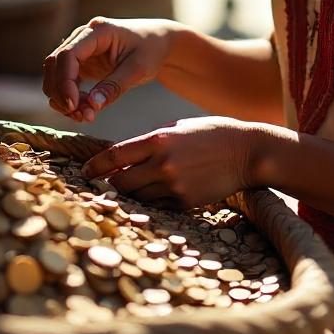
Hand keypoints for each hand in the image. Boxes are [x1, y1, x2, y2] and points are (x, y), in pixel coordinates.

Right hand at [42, 17, 176, 123]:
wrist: (158, 43)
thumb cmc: (151, 50)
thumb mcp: (139, 69)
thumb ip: (115, 87)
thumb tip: (92, 106)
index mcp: (98, 31)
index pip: (68, 54)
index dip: (65, 81)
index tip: (73, 105)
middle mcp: (83, 36)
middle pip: (55, 64)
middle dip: (61, 93)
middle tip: (81, 116)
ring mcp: (80, 49)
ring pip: (55, 74)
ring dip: (62, 98)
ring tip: (85, 116)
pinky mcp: (81, 63)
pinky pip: (64, 81)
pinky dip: (68, 97)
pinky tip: (84, 111)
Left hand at [82, 116, 264, 206]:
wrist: (248, 152)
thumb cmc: (212, 134)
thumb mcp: (179, 128)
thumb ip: (152, 141)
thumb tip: (124, 156)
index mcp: (159, 139)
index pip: (114, 156)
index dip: (95, 166)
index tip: (85, 171)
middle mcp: (163, 163)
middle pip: (120, 183)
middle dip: (111, 185)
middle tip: (107, 184)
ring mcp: (174, 185)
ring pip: (138, 198)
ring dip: (132, 195)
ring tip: (134, 189)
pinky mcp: (185, 202)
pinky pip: (158, 206)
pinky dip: (154, 202)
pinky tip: (160, 193)